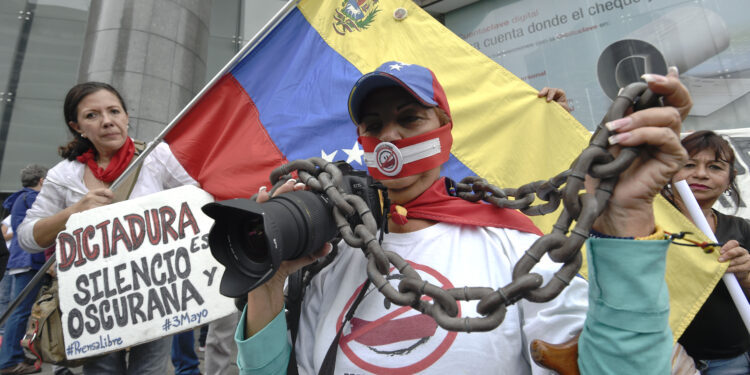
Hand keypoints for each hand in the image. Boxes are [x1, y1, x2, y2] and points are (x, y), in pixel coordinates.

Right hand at [70, 188, 112, 212]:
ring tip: (98, 209)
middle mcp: (91, 197)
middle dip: (107, 203)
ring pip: (105, 207)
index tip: (112, 196)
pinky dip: (102, 213)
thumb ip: (100, 195)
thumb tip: (112, 196)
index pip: (105, 190)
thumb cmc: (85, 204)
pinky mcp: (91, 212)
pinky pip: (102, 212)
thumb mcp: (90, 196)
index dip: (110, 193)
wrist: (74, 211)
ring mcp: (91, 205)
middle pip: (107, 200)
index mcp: (91, 192)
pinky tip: (98, 213)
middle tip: (102, 205)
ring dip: (105, 209)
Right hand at [244, 179, 331, 336]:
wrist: (266, 288)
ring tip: (273, 188)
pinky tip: (259, 198)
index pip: (285, 205)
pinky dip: (255, 209)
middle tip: (293, 184)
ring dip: (267, 197)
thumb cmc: (279, 269)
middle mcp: (266, 226)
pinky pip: (251, 222)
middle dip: (282, 191)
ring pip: (261, 208)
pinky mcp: (250, 239)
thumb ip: (313, 252)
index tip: (303, 186)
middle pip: (273, 202)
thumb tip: (329, 245)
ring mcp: (257, 231)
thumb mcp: (299, 259)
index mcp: (279, 227)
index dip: (292, 194)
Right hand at [538, 87, 571, 111]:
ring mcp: (547, 96)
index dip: (550, 94)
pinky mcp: (543, 99)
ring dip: (540, 95)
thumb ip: (558, 104)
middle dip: (543, 92)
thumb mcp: (563, 107)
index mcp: (559, 93)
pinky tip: (536, 101)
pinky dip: (538, 99)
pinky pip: (540, 98)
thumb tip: (550, 105)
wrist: (561, 115)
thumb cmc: (564, 110)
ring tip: (537, 98)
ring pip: (542, 93)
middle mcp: (553, 93)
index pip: (554, 91)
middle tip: (539, 95)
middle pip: (547, 89)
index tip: (548, 101)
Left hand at [591, 68, 689, 236]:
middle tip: (647, 82)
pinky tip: (622, 141)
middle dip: (665, 87)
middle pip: (679, 101)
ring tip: (615, 131)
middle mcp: (665, 130)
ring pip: (668, 117)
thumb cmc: (607, 169)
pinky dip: (641, 135)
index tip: (648, 78)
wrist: (607, 198)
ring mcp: (672, 144)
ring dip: (638, 119)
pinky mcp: (674, 158)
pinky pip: (664, 137)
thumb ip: (621, 115)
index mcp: (652, 122)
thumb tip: (626, 92)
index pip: (668, 97)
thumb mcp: (609, 135)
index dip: (665, 83)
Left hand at [718, 240, 749, 281]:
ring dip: (729, 263)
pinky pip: (740, 267)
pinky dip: (732, 269)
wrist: (738, 274)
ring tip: (723, 266)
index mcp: (736, 247)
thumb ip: (720, 254)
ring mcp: (747, 259)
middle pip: (737, 250)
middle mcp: (743, 252)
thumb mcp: (725, 258)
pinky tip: (727, 270)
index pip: (733, 243)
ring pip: (738, 260)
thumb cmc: (729, 263)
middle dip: (728, 254)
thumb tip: (708, 251)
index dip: (727, 246)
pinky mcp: (748, 266)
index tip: (720, 252)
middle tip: (720, 259)